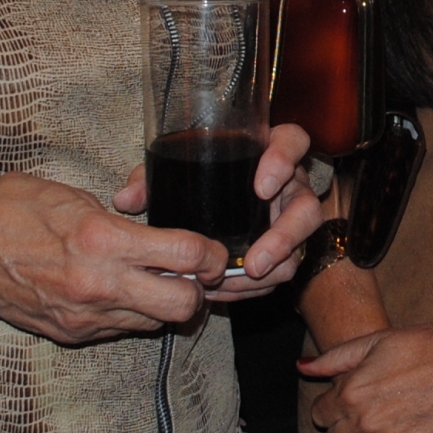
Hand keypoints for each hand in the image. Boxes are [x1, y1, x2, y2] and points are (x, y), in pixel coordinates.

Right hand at [0, 171, 225, 343]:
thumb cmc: (8, 211)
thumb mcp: (72, 197)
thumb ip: (121, 220)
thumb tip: (156, 234)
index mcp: (102, 241)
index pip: (186, 257)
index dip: (211, 255)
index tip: (213, 249)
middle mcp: (99, 285)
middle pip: (184, 306)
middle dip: (198, 290)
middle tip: (193, 273)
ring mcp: (86, 316)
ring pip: (156, 323)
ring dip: (165, 305)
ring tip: (154, 280)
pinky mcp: (73, 334)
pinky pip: (122, 329)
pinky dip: (132, 314)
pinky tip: (120, 291)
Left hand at [107, 123, 324, 304]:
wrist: (213, 203)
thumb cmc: (196, 174)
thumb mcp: (173, 169)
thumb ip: (150, 178)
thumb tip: (125, 200)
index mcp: (267, 150)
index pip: (293, 142)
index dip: (284, 162)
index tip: (260, 186)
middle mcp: (288, 184)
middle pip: (307, 207)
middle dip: (285, 237)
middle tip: (255, 261)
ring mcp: (289, 218)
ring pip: (301, 246)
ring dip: (274, 268)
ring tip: (242, 281)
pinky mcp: (284, 247)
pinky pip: (282, 269)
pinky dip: (258, 284)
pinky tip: (229, 290)